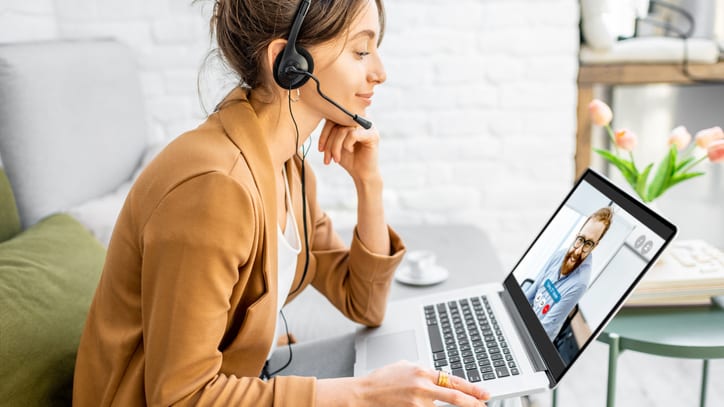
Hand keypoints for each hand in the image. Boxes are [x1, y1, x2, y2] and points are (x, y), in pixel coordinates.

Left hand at [318, 119, 379, 182]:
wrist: (362, 174)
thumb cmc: (349, 159)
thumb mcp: (335, 144)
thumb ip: (330, 132)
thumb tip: (317, 119)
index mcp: (352, 120)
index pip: (333, 118)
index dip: (324, 134)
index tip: (320, 149)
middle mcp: (360, 120)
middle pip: (337, 123)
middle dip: (328, 142)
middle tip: (327, 157)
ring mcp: (368, 126)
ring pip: (343, 130)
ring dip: (335, 147)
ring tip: (336, 159)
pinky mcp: (372, 135)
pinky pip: (353, 135)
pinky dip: (347, 145)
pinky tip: (350, 151)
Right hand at [353, 361, 489, 406]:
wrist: (363, 394)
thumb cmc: (381, 380)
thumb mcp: (405, 367)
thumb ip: (423, 372)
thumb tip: (438, 377)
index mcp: (422, 372)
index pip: (453, 381)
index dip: (472, 389)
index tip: (484, 393)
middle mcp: (422, 387)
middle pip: (455, 398)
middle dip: (472, 403)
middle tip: (483, 405)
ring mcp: (417, 403)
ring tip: (435, 403)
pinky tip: (423, 406)